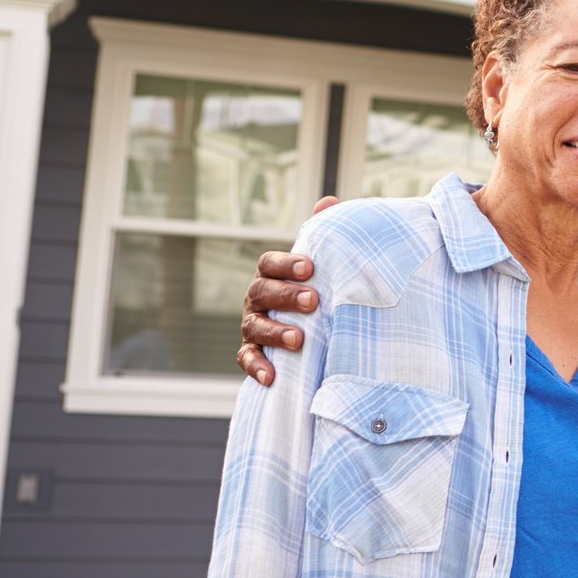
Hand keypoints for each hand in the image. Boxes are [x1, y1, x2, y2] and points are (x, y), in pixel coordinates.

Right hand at [235, 196, 335, 387]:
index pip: (269, 263)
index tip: (309, 267)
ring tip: (298, 340)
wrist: (308, 328)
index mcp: (271, 274)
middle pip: (263, 293)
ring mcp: (252, 325)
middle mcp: (257, 298)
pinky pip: (247, 359)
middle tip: (313, 300)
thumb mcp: (319, 264)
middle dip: (286, 296)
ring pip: (255, 327)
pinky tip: (272, 376)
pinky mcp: (251, 352)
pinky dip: (257, 367)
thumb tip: (330, 201)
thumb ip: (320, 235)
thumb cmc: (314, 287)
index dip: (286, 264)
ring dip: (275, 332)